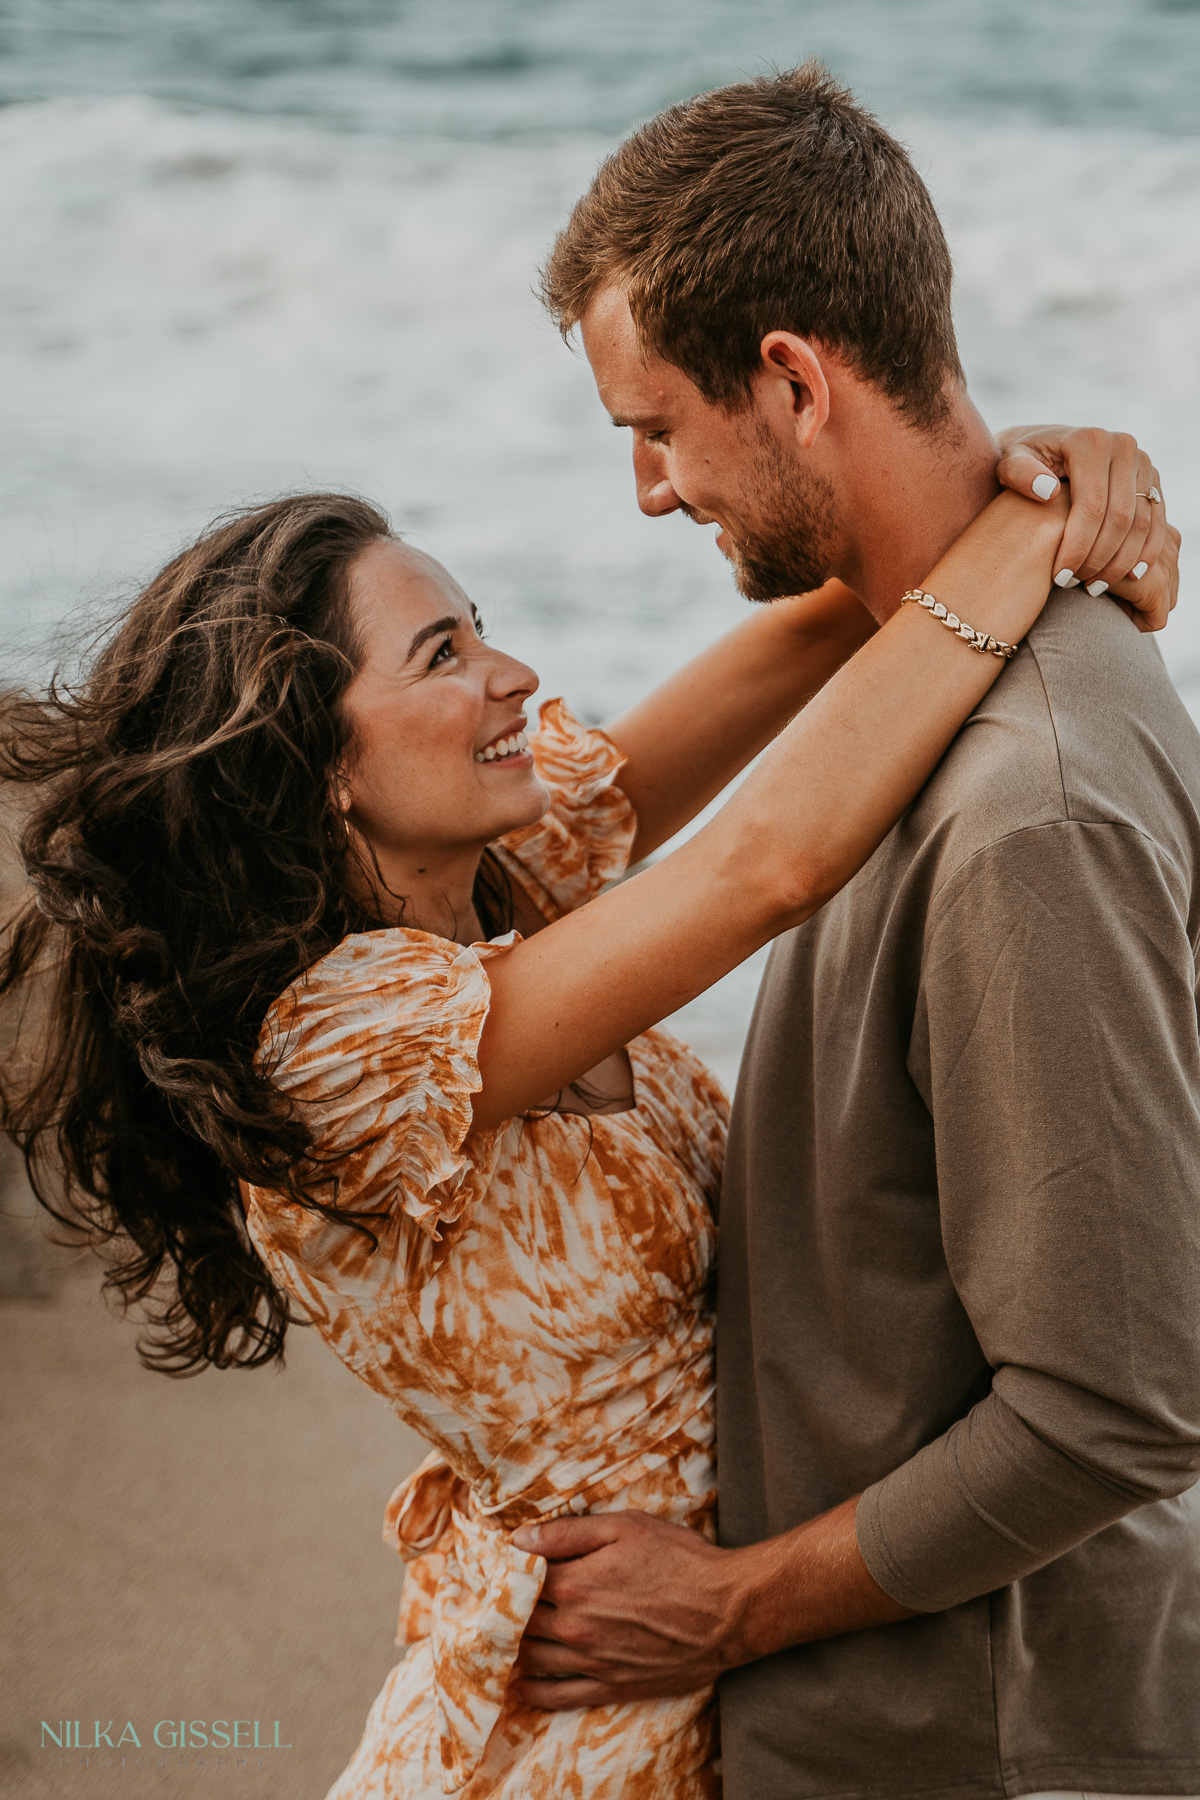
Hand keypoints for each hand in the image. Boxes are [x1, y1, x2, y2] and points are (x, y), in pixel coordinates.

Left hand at [509, 1496, 911, 1709]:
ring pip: (532, 1661)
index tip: (491, 1570)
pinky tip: (518, 1686)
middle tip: (484, 1607)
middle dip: (500, 1614)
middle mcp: (576, 1627)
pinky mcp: (612, 1686)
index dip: (503, 1575)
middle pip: (519, 1624)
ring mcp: (593, 1661)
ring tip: (492, 1643)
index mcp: (575, 1583)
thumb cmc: (680, 1560)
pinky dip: (533, 1693)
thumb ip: (567, 1534)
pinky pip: (559, 1697)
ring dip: (508, 1652)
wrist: (728, 1610)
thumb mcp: (624, 1528)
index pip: (519, 1582)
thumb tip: (520, 1539)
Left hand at [996, 424, 1175, 630]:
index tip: (1059, 578)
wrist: (1044, 449)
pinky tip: (1129, 577)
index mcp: (1090, 442)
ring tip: (1095, 588)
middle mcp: (1123, 446)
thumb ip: (1018, 474)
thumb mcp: (1008, 464)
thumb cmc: (1020, 464)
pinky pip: (1158, 521)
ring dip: (1122, 562)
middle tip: (1078, 587)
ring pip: (1142, 523)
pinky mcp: (1153, 480)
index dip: (1077, 547)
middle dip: (1099, 559)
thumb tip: (1047, 491)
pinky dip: (1146, 551)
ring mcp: (1143, 463)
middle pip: (1120, 517)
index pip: (1091, 506)